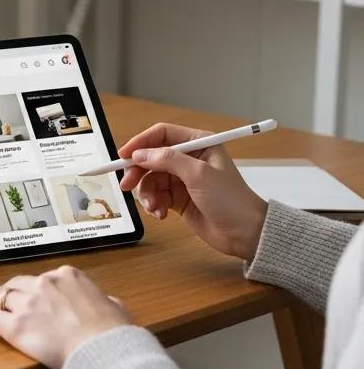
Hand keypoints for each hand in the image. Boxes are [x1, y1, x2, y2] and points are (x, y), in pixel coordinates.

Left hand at [0, 266, 129, 368]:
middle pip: (17, 284)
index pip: (44, 279)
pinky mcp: (16, 326)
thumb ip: (106, 302)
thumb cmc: (113, 332)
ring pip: (0, 298)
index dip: (33, 287)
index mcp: (68, 276)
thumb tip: (110, 304)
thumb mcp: (115, 308)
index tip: (30, 292)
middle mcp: (44, 284)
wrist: (102, 348)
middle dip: (6, 291)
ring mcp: (28, 304)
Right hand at [117, 122, 267, 260]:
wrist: (245, 234)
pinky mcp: (178, 198)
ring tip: (154, 208)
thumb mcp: (199, 175)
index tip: (123, 155)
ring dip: (147, 194)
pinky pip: (155, 195)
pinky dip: (153, 204)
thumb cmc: (230, 200)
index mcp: (198, 144)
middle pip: (151, 157)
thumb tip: (139, 155)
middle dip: (138, 172)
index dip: (140, 142)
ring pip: (150, 179)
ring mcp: (182, 178)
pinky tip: (161, 215)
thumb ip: (168, 160)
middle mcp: (188, 158)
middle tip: (126, 185)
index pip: (162, 134)